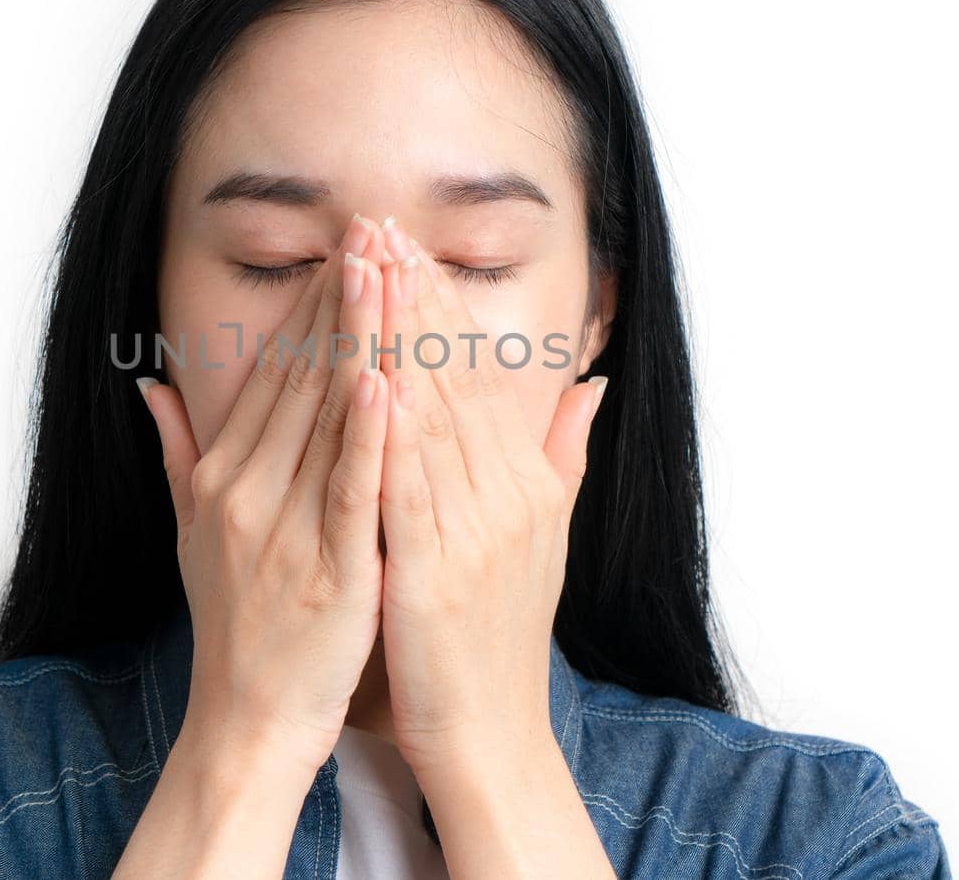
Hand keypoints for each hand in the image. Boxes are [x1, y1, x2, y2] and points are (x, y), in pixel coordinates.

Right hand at [139, 214, 391, 776]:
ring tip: (384, 270)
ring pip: (327, 417)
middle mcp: (246, 492)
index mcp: (221, 478)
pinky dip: (369, 431)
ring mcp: (284, 528)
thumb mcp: (190, 534)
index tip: (342, 251)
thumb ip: (175, 452)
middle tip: (370, 230)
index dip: (308, 308)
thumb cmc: (234, 627)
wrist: (246, 721)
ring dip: (358, 339)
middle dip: (338, 300)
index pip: (270, 374)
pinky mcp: (328, 568)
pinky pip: (350, 487)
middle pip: (299, 378)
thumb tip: (150, 385)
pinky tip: (388, 377)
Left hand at [372, 217, 607, 775]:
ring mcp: (475, 533)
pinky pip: (410, 490)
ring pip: (434, 418)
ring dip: (398, 341)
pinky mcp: (436, 573)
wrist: (490, 730)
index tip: (407, 244)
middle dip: (415, 299)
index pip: (480, 374)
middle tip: (380, 228)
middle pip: (457, 379)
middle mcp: (509, 496)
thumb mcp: (541, 535)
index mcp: (525, 481)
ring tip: (369, 274)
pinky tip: (371, 379)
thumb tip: (589, 382)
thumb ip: (560, 453)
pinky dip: (393, 433)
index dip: (441, 305)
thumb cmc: (497, 632)